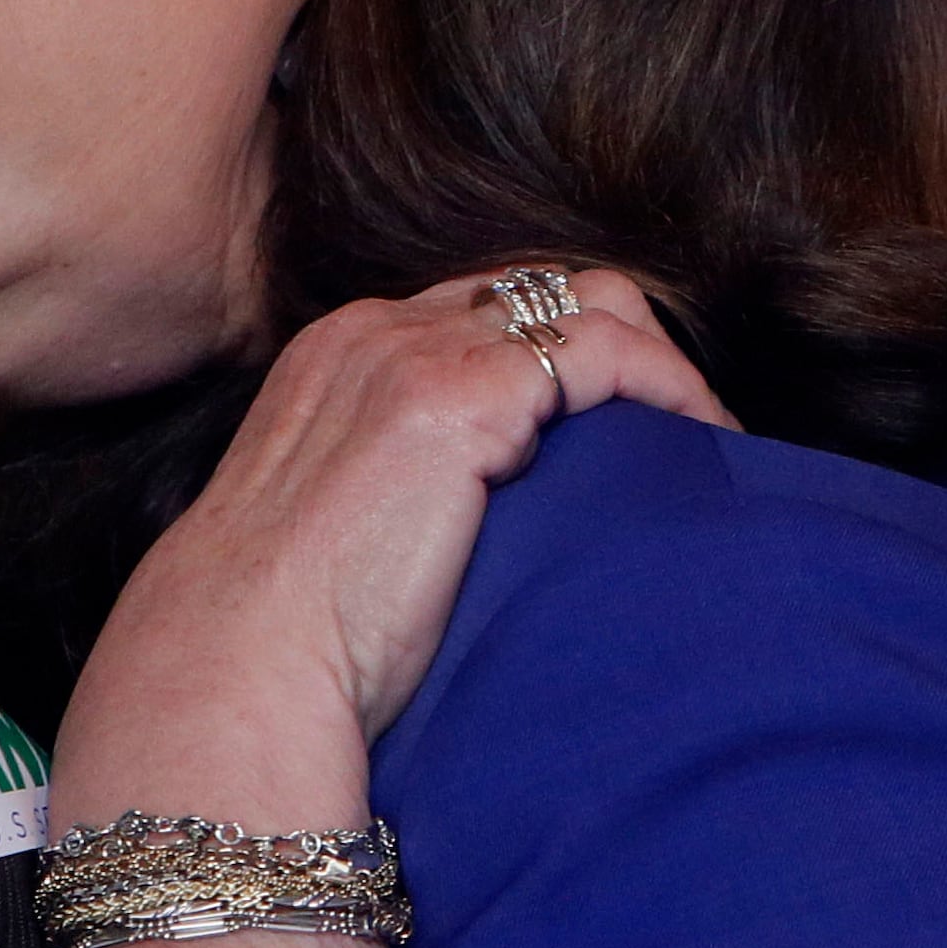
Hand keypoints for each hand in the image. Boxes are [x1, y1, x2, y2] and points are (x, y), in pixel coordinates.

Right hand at [51, 268, 732, 831]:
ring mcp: (416, 352)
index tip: (628, 426)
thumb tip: (482, 518)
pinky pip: (606, 354)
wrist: (238, 659)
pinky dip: (670, 389)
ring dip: (663, 369)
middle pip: (543, 287)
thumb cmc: (287, 633)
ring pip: (589, 305)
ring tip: (708, 442)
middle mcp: (377, 330)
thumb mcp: (339, 524)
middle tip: (680, 431)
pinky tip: (701, 447)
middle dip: (625, 345)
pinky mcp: (461, 394)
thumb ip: (403, 482)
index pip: (486, 310)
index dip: (570, 355)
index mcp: (342, 354)